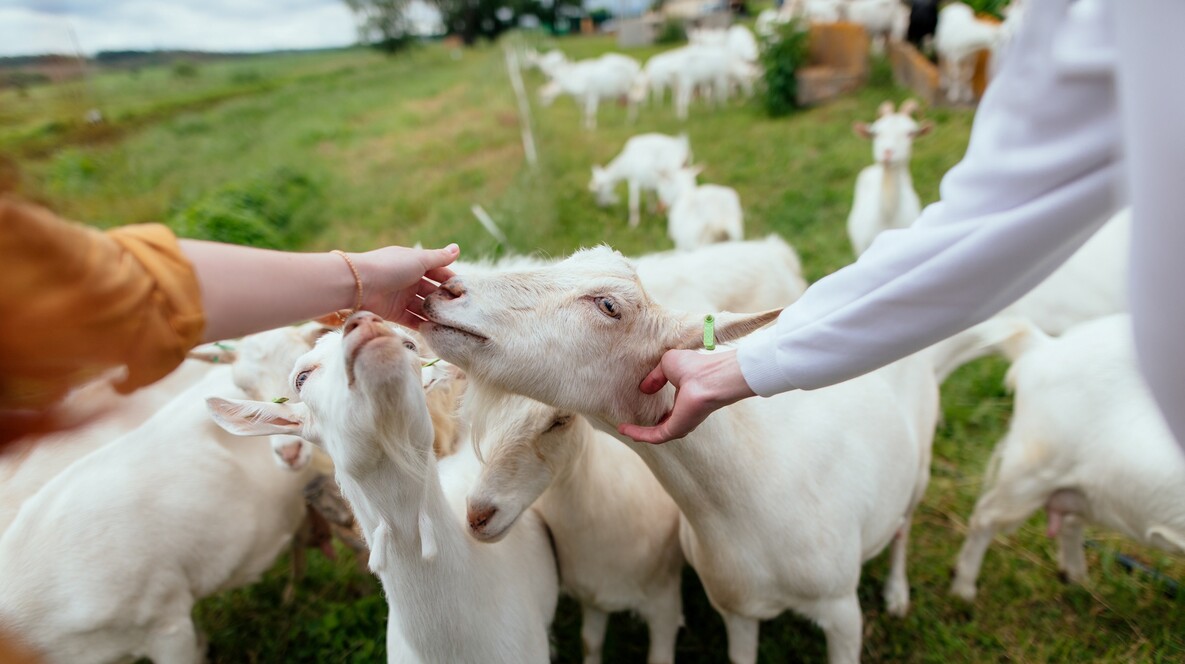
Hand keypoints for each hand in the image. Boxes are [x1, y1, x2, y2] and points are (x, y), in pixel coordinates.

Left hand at [352, 244, 458, 328]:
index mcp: (414, 263)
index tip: (466, 291)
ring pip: (423, 306)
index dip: (451, 280)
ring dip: (435, 313)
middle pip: (431, 291)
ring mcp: (401, 297)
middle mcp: (409, 280)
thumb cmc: (390, 267)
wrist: (358, 284)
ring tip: (452, 322)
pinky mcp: (394, 313)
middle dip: (445, 299)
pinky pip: (412, 319)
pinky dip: (423, 324)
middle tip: (461, 310)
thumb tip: (458, 248)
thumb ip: (439, 258)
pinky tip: (436, 329)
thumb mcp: (419, 260)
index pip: (438, 272)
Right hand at [618, 349, 755, 443]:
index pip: (671, 411)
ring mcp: (682, 424)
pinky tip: (623, 429)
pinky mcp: (676, 430)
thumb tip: (644, 388)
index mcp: (687, 399)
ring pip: (656, 435)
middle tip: (630, 428)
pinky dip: (637, 434)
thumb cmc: (695, 366)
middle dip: (647, 429)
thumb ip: (655, 377)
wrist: (709, 377)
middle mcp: (686, 414)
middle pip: (665, 427)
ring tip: (622, 430)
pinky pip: (653, 436)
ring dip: (638, 434)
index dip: (657, 411)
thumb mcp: (668, 364)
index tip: (643, 408)